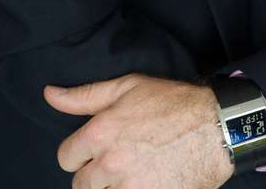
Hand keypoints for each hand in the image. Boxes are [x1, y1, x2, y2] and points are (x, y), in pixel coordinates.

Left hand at [43, 72, 233, 188]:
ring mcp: (129, 188)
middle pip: (81, 185)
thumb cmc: (172, 103)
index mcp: (101, 132)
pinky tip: (145, 181)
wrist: (216, 128)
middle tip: (118, 161)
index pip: (65, 158)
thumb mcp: (128, 87)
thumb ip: (85, 95)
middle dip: (95, 174)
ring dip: (112, 188)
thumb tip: (49, 94)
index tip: (97, 149)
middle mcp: (110, 164)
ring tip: (132, 173)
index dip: (79, 153)